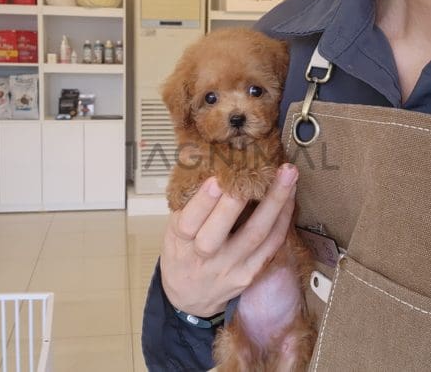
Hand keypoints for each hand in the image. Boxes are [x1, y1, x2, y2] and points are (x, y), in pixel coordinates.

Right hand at [160, 163, 297, 317]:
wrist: (190, 299)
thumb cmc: (182, 254)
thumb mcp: (172, 230)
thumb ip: (188, 203)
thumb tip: (207, 163)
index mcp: (180, 243)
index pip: (189, 222)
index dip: (203, 201)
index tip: (216, 179)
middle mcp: (205, 258)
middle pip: (221, 231)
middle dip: (239, 199)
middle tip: (258, 170)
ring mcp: (230, 268)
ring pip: (256, 235)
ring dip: (275, 202)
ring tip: (288, 175)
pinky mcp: (250, 274)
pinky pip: (271, 245)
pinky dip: (283, 219)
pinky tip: (290, 197)